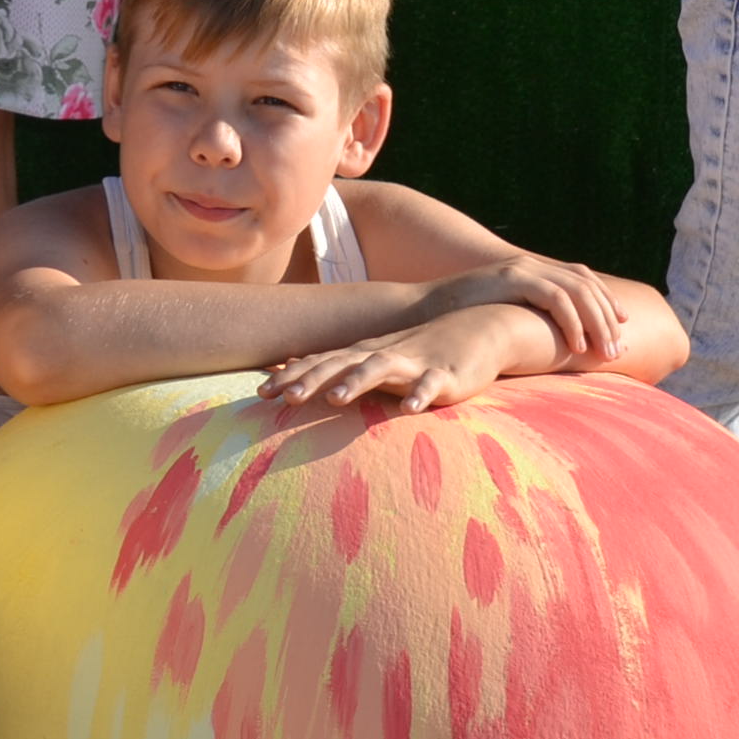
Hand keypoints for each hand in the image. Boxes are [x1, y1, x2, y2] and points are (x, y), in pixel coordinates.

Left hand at [261, 308, 513, 415]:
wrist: (478, 330)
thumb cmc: (420, 351)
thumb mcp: (376, 358)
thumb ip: (338, 368)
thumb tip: (294, 370)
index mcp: (364, 354)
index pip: (320, 363)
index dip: (291, 377)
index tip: (260, 394)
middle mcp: (383, 354)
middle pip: (340, 364)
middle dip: (311, 380)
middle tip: (283, 398)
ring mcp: (413, 362)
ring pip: (380, 369)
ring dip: (356, 382)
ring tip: (335, 400)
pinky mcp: (445, 375)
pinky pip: (430, 384)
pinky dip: (419, 394)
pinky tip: (409, 408)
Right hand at [420, 252, 624, 365]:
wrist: (421, 311)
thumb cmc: (457, 321)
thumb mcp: (499, 315)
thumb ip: (524, 319)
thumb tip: (547, 340)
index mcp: (531, 271)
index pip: (581, 278)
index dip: (606, 300)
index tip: (624, 325)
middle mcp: (531, 265)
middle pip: (586, 284)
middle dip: (609, 316)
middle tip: (620, 348)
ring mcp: (521, 269)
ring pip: (577, 291)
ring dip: (598, 322)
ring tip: (607, 352)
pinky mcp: (511, 279)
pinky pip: (554, 298)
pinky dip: (572, 321)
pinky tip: (578, 345)